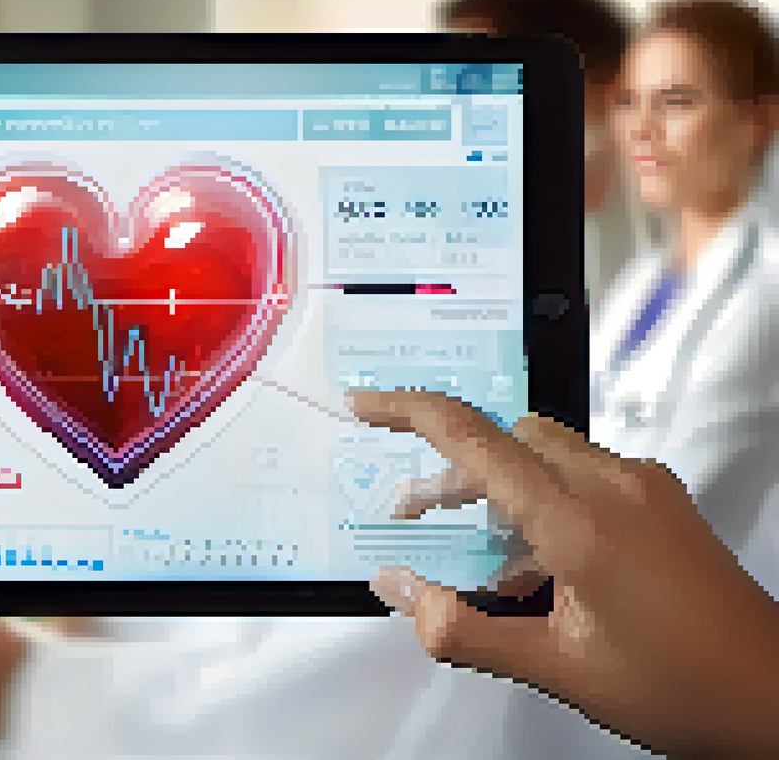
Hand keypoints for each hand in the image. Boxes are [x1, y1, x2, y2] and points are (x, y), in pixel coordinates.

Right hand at [350, 391, 778, 758]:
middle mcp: (615, 487)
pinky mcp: (661, 502)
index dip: (408, 412)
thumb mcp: (554, 667)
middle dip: (449, 472)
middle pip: (503, 441)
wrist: (777, 700)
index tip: (368, 406)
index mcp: (581, 522)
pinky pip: (582, 474)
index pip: (473, 439)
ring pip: (542, 453)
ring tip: (480, 557)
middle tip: (413, 511)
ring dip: (496, 488)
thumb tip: (400, 592)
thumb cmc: (689, 686)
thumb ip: (461, 629)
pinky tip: (535, 565)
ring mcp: (644, 489)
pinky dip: (541, 502)